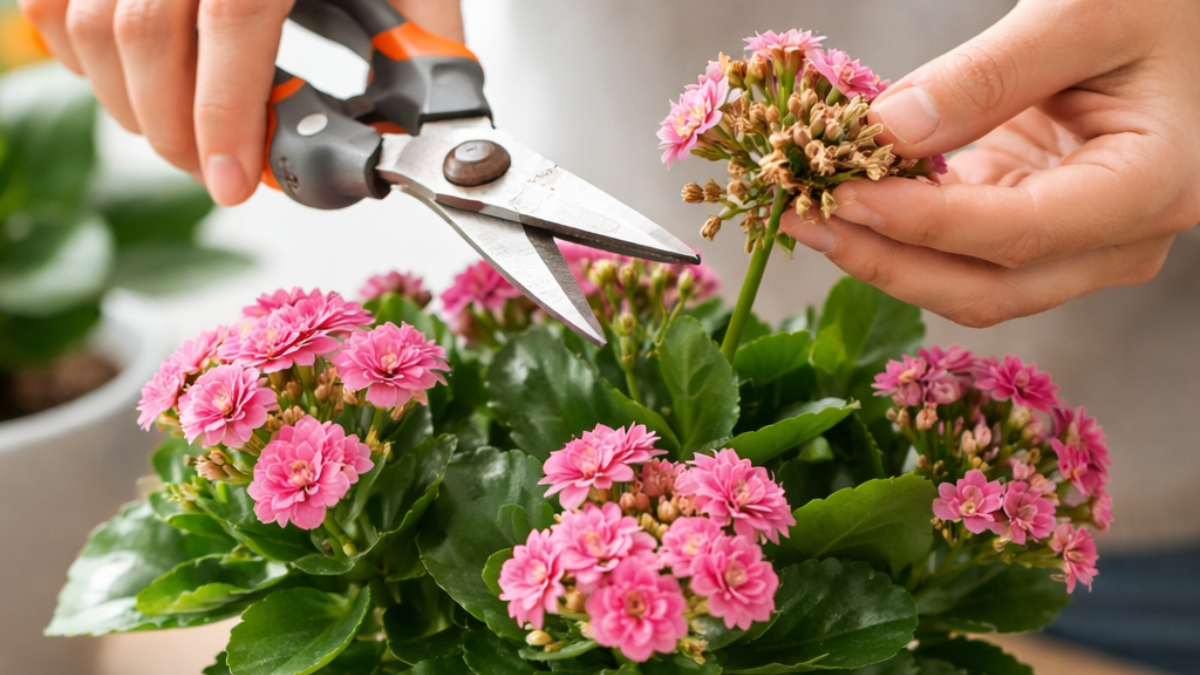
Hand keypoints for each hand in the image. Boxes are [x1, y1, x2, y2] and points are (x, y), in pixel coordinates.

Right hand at [18, 0, 463, 206]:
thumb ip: (421, 41)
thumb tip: (412, 128)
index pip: (232, 19)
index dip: (226, 113)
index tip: (234, 184)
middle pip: (142, 31)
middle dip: (177, 131)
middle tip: (216, 173)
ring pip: (87, 21)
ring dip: (129, 104)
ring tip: (185, 140)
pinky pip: (54, 2)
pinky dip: (80, 56)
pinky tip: (132, 85)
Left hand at [781, 0, 1199, 326]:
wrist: (1176, 16)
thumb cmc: (1153, 1)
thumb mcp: (1082, 10)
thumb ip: (988, 74)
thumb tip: (887, 131)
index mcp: (1150, 188)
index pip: (1015, 234)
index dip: (920, 224)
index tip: (839, 196)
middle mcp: (1118, 240)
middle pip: (984, 287)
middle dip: (883, 259)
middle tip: (798, 217)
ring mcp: (1077, 245)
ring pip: (964, 284)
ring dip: (880, 255)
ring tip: (805, 210)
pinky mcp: (1036, 232)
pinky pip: (957, 253)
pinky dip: (897, 231)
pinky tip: (843, 199)